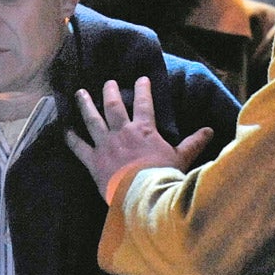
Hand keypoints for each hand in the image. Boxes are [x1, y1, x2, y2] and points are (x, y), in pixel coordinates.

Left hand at [65, 77, 213, 202]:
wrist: (143, 196)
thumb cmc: (162, 176)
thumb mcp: (181, 158)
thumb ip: (194, 142)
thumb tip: (210, 130)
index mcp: (144, 129)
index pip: (145, 103)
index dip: (143, 89)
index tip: (141, 78)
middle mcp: (122, 132)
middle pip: (114, 106)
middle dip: (110, 92)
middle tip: (108, 82)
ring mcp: (105, 145)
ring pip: (92, 119)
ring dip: (86, 105)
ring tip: (80, 93)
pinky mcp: (93, 160)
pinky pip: (79, 147)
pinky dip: (71, 138)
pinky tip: (65, 129)